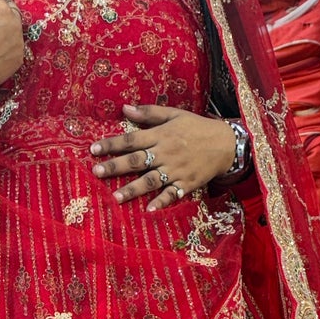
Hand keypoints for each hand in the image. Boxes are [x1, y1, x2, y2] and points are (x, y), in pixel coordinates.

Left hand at [90, 104, 236, 211]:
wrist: (226, 143)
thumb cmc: (197, 127)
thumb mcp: (174, 114)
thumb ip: (149, 113)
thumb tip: (125, 108)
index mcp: (161, 135)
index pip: (131, 139)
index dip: (112, 144)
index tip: (93, 150)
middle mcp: (166, 153)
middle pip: (137, 160)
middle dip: (116, 167)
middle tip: (96, 172)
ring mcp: (176, 170)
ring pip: (151, 180)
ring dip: (133, 189)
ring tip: (115, 197)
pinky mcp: (186, 183)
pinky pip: (172, 194)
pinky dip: (161, 202)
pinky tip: (149, 210)